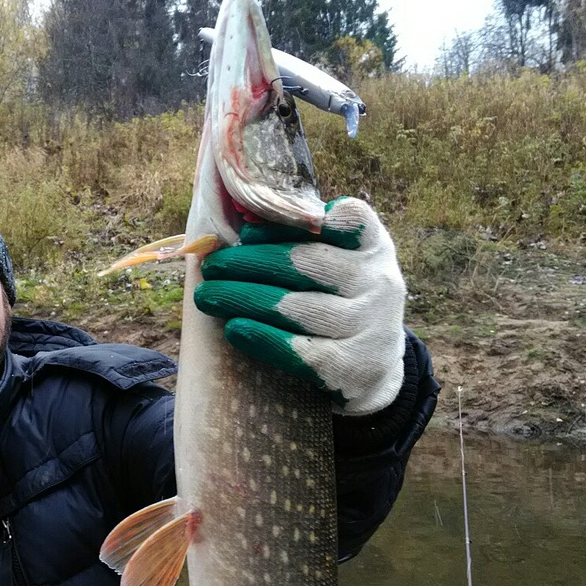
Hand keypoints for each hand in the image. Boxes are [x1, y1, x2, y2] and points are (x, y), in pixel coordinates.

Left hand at [192, 197, 405, 415]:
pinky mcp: (351, 366)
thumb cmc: (343, 298)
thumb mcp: (341, 261)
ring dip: (243, 298)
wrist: (375, 366)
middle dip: (249, 262)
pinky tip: (234, 328)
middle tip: (212, 267)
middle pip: (307, 263)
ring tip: (207, 297)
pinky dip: (262, 337)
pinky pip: (300, 350)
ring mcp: (368, 326)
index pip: (346, 219)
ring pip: (296, 307)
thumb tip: (242, 223)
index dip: (293, 223)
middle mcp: (378, 282)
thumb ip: (304, 238)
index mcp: (373, 246)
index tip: (247, 232)